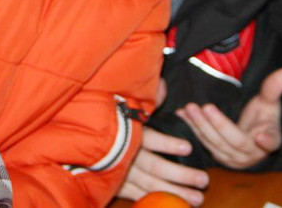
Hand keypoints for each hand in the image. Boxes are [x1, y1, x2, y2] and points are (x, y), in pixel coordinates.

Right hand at [117, 79, 209, 205]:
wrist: (78, 138)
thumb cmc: (107, 119)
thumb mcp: (124, 103)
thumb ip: (147, 98)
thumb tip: (163, 86)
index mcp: (128, 132)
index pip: (151, 139)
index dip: (169, 144)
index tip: (188, 147)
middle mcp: (125, 154)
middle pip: (155, 167)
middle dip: (181, 175)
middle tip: (203, 179)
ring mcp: (119, 172)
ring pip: (150, 185)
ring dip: (175, 193)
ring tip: (197, 198)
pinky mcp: (115, 184)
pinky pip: (137, 195)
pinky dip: (155, 201)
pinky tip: (172, 204)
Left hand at [175, 68, 281, 168]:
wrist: (252, 136)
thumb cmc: (262, 118)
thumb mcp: (269, 103)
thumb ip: (274, 89)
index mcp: (270, 140)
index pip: (271, 141)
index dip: (267, 140)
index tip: (262, 136)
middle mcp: (251, 154)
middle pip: (234, 140)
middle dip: (218, 125)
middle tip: (204, 108)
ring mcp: (232, 158)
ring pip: (214, 143)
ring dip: (200, 126)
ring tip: (189, 108)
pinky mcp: (217, 156)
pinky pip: (203, 142)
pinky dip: (191, 129)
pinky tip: (181, 115)